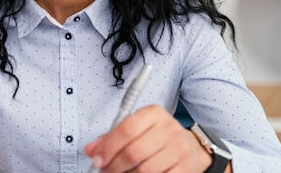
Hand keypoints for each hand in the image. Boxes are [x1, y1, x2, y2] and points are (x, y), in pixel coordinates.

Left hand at [84, 105, 214, 172]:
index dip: (109, 146)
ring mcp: (179, 149)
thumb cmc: (156, 137)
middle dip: (114, 166)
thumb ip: (112, 137)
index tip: (97, 159)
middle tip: (105, 171)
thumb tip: (91, 151)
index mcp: (154, 114)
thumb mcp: (136, 129)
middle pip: (135, 152)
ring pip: (146, 170)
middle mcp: (169, 129)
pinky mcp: (186, 168)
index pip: (127, 128)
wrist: (189, 147)